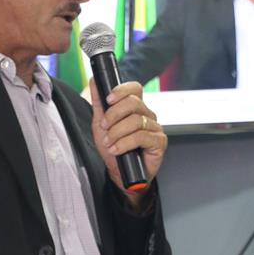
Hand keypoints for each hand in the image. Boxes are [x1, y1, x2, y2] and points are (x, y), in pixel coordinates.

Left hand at [89, 78, 166, 207]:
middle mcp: (147, 115)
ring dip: (117, 132)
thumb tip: (94, 80)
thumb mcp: (101, 124)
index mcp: (135, 108)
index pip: (135, 89)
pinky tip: (116, 150)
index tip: (108, 100)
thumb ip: (98, 103)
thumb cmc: (114, 149)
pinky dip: (124, 143)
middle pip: (133, 103)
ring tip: (109, 143)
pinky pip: (141, 136)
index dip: (122, 90)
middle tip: (104, 127)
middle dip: (114, 115)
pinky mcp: (159, 142)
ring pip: (136, 120)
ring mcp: (155, 128)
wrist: (120, 174)